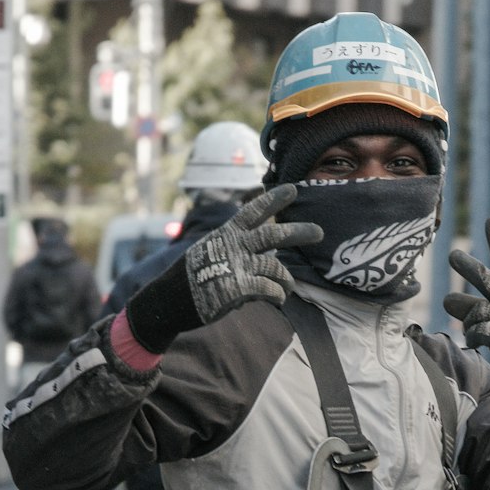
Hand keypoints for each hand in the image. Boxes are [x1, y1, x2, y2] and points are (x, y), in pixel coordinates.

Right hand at [184, 186, 323, 326]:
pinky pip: (270, 289)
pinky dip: (278, 294)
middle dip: (298, 231)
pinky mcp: (239, 288)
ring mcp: (237, 266)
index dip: (274, 200)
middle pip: (273, 235)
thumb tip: (263, 258)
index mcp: (227, 233)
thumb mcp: (211, 252)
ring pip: (276, 267)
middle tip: (319, 232)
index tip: (293, 189)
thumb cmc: (193, 277)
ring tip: (289, 287)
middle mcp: (234, 246)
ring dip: (287, 279)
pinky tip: (278, 298)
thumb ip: (237, 251)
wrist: (169, 299)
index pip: (253, 211)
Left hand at [444, 217, 489, 385]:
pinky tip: (477, 340)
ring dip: (468, 319)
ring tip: (474, 325)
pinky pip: (474, 332)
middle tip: (453, 256)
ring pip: (471, 310)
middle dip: (469, 267)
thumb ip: (471, 302)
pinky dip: (472, 336)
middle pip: (484, 279)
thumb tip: (447, 301)